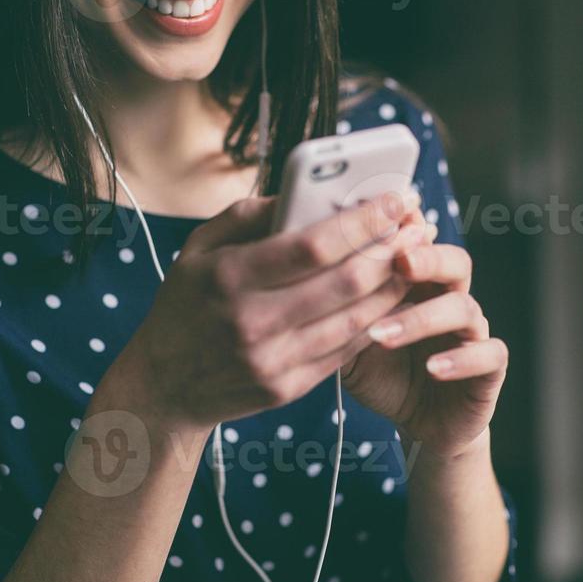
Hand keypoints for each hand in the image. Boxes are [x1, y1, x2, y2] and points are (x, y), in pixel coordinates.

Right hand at [127, 189, 425, 434]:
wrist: (164, 386)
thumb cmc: (184, 305)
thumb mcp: (198, 250)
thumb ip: (247, 216)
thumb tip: (301, 192)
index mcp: (229, 276)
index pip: (313, 245)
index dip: (363, 221)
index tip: (397, 200)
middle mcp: (252, 321)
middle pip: (345, 282)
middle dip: (392, 250)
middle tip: (418, 228)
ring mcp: (272, 360)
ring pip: (356, 319)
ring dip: (394, 286)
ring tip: (414, 259)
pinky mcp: (287, 389)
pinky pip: (345, 351)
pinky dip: (375, 321)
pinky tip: (390, 298)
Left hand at [339, 227, 509, 460]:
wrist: (420, 423)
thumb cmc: (381, 371)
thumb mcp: (347, 337)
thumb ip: (335, 307)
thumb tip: (297, 275)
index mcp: (418, 283)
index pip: (418, 244)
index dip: (403, 232)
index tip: (377, 224)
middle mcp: (450, 298)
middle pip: (454, 261)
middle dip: (427, 257)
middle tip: (399, 262)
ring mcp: (474, 331)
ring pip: (464, 308)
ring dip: (422, 318)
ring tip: (382, 334)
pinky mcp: (490, 368)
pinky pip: (489, 354)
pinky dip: (461, 360)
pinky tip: (432, 367)